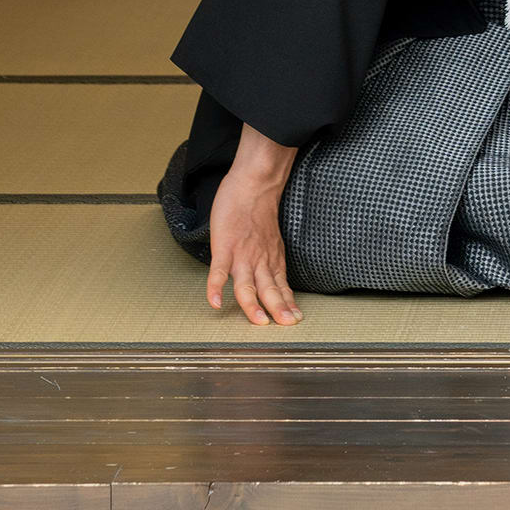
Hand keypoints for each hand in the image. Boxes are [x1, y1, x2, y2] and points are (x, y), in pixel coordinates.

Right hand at [204, 122, 302, 325]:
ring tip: (258, 322)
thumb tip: (273, 279)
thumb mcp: (272, 239)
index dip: (287, 304)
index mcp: (272, 259)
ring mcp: (241, 255)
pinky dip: (216, 288)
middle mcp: (260, 260)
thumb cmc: (259, 210)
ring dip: (252, 305)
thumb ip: (271, 261)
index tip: (295, 320)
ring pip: (248, 285)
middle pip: (269, 290)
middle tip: (286, 326)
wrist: (253, 182)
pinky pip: (218, 271)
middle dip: (278, 310)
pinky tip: (214, 302)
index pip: (281, 287)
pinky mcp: (224, 247)